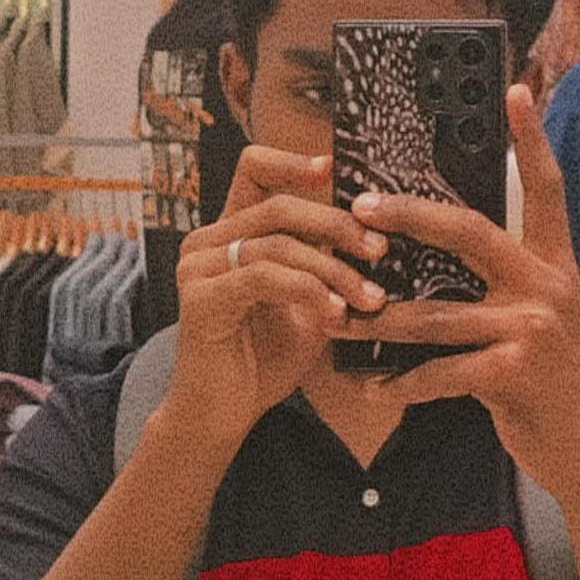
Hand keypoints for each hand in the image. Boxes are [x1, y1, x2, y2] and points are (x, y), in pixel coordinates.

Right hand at [165, 146, 388, 451]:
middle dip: (338, 225)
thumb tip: (377, 231)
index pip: (253, 167)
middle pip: (279, 205)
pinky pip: (264, 277)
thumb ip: (325, 261)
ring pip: (279, 243)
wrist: (222, 416)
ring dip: (333, 270)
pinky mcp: (200, 298)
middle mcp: (207, 240)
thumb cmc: (265, 357)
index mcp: (231, 230)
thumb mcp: (307, 299)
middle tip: (380, 251)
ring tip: (369, 299)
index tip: (336, 172)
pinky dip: (309, 291)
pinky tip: (335, 315)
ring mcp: (199, 266)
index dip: (294, 163)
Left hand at [348, 85, 579, 504]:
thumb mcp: (541, 319)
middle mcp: (546, 284)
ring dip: (378, 320)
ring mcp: (532, 327)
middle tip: (359, 207)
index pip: (546, 188)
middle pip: (468, 230)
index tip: (514, 90)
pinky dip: (399, 384)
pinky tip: (369, 387)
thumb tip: (439, 248)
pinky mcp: (514, 372)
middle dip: (408, 215)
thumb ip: (502, 284)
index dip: (531, 138)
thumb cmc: (552, 381)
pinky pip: (438, 371)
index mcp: (553, 263)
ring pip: (434, 313)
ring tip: (336, 319)